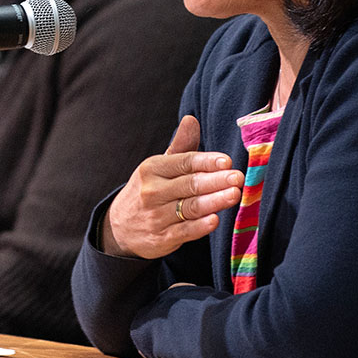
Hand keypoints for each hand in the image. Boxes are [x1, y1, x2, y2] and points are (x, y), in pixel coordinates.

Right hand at [102, 115, 242, 259]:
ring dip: (214, 201)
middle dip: (216, 180)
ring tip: (234, 195)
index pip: (184, 162)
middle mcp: (152, 190)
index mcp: (152, 169)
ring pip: (190, 207)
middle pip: (190, 184)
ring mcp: (156, 215)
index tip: (227, 161)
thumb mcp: (158, 167)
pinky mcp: (162, 238)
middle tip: (238, 177)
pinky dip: (199, 226)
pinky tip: (214, 220)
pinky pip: (184, 231)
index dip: (206, 161)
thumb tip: (192, 119)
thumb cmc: (149, 191)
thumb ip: (180, 146)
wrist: (119, 227)